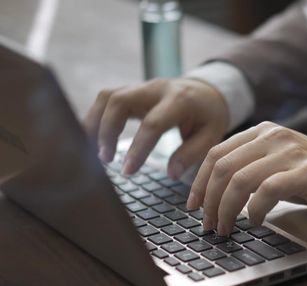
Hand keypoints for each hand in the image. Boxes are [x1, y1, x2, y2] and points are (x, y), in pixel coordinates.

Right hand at [84, 78, 229, 178]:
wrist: (207, 92)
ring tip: (94, 153)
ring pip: (107, 97)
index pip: (153, 123)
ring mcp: (141, 86)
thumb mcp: (211, 135)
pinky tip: (91, 140)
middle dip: (107, 131)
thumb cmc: (208, 116)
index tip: (128, 171)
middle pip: (120, 101)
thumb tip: (172, 174)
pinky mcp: (131, 90)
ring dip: (95, 124)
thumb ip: (191, 154)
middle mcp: (157, 88)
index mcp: (180, 100)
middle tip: (105, 160)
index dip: (138, 148)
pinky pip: (105, 99)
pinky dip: (94, 118)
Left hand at [186, 121, 306, 234]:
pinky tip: (254, 222)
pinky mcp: (306, 171)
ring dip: (226, 209)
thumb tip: (210, 193)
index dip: (199, 182)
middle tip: (208, 224)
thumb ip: (248, 168)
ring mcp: (291, 152)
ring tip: (226, 228)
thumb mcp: (276, 165)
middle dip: (210, 200)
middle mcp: (274, 136)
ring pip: (241, 179)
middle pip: (224, 167)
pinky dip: (254, 209)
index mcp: (262, 132)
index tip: (193, 206)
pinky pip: (268, 190)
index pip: (216, 153)